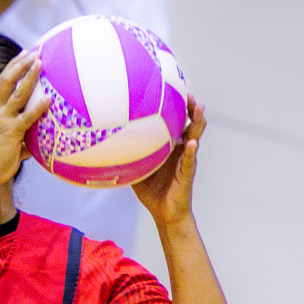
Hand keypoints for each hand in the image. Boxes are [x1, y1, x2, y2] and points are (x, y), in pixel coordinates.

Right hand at [0, 50, 48, 183]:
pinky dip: (38, 107)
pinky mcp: (12, 131)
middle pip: (7, 80)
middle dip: (20, 64)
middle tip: (34, 51)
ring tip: (40, 62)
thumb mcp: (12, 142)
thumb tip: (38, 139)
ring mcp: (5, 120)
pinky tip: (48, 99)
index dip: (14, 66)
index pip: (4, 82)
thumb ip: (24, 137)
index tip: (24, 53)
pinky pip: (27, 117)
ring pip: (17, 92)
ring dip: (29, 76)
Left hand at [132, 97, 205, 227]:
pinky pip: (190, 160)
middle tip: (188, 93)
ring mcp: (186, 160)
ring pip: (195, 137)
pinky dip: (192, 151)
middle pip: (190, 123)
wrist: (164, 213)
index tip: (173, 91)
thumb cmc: (152, 191)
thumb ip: (126, 156)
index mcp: (170, 147)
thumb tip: (104, 146)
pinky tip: (192, 143)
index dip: (177, 107)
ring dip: (198, 122)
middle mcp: (181, 150)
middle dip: (190, 108)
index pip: (176, 122)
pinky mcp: (188, 173)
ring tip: (199, 109)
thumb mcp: (136, 169)